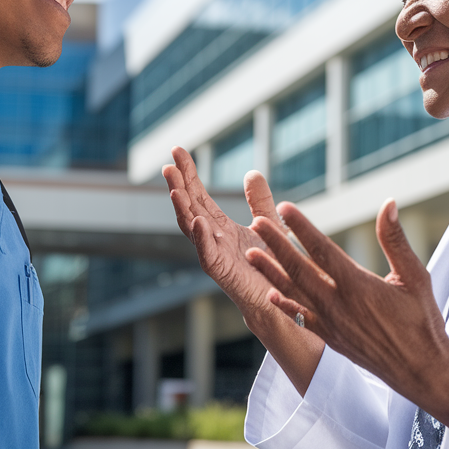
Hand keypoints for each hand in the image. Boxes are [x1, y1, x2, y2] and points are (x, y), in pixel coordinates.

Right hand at [161, 146, 285, 314]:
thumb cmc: (271, 264)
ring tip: (174, 188)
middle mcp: (212, 237)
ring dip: (182, 209)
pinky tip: (196, 220)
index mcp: (220, 225)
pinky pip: (207, 254)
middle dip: (178, 185)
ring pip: (191, 228)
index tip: (178, 150)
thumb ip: (259, 200)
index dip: (188, 173)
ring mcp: (214, 253)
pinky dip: (201, 237)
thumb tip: (252, 172)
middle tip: (169, 163)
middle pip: (189, 207)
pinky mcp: (222, 271)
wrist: (280, 298)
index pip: (198, 194)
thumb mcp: (268, 223)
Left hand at [247, 198, 448, 431]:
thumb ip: (396, 241)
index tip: (283, 208)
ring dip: (271, 271)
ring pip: (295, 292)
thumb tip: (388, 204)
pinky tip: (269, 294)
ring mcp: (331, 324)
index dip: (301, 227)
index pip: (322, 250)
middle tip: (257, 221)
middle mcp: (339, 304)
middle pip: (300, 268)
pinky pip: (301, 319)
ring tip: (251, 253)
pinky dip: (284, 305)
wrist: (421, 371)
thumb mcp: (416, 276)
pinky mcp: (331, 338)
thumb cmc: (423, 321)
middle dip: (276, 243)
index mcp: (358, 286)